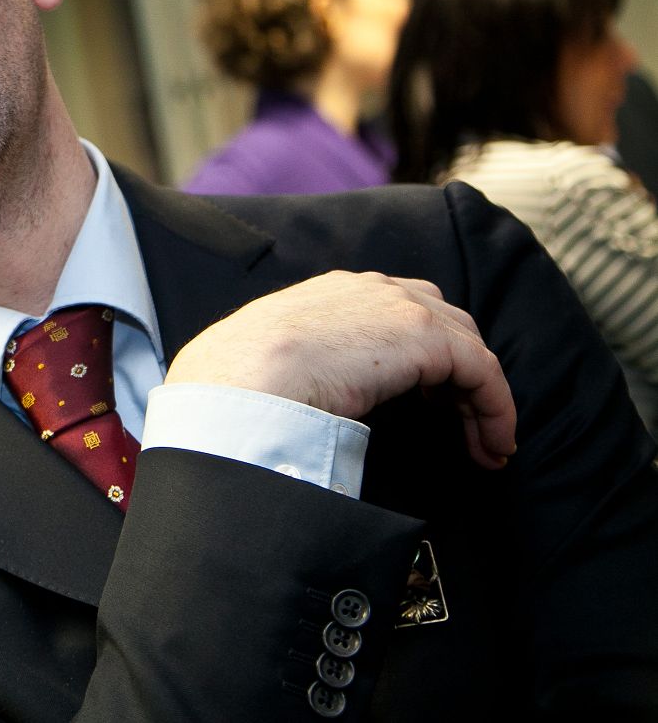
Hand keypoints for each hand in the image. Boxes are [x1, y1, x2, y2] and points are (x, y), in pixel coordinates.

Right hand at [164, 271, 516, 468]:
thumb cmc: (242, 381)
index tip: (436, 408)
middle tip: (467, 430)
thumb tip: (318, 400)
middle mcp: (373, 289)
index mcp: (335, 293)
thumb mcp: (278, 359)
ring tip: (487, 447)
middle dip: (463, 378)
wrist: (243, 376)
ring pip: (469, 349)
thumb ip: (312, 362)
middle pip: (446, 325)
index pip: (402, 313)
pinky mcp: (423, 335)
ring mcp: (400, 305)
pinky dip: (495, 408)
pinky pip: (482, 371)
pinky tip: (493, 445)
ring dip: (482, 400)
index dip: (430, 359)